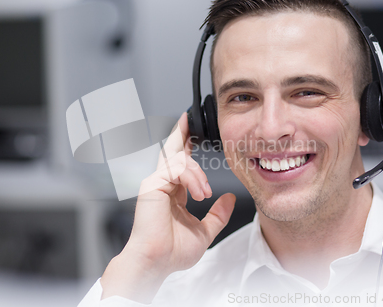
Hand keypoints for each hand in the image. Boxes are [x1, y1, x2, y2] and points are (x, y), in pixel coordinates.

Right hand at [100, 112, 235, 302]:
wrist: (157, 262)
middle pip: (173, 150)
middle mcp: (163, 184)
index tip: (193, 132)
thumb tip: (230, 199)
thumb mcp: (204, 231)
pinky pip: (175, 169)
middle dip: (182, 134)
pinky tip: (199, 193)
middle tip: (188, 120)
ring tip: (205, 193)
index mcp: (173, 192)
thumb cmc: (173, 251)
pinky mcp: (152, 184)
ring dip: (198, 174)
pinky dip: (191, 178)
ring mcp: (156, 183)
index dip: (186, 145)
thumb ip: (218, 214)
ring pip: (179, 160)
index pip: (180, 163)